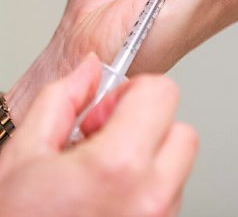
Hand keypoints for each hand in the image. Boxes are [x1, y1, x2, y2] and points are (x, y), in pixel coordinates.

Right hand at [0, 54, 197, 216]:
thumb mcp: (24, 153)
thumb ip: (63, 97)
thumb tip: (89, 69)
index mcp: (118, 167)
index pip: (163, 94)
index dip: (132, 92)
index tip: (107, 108)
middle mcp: (150, 201)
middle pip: (180, 131)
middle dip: (146, 125)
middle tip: (104, 140)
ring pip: (178, 168)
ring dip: (147, 159)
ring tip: (101, 176)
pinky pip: (170, 200)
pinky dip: (147, 190)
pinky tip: (108, 200)